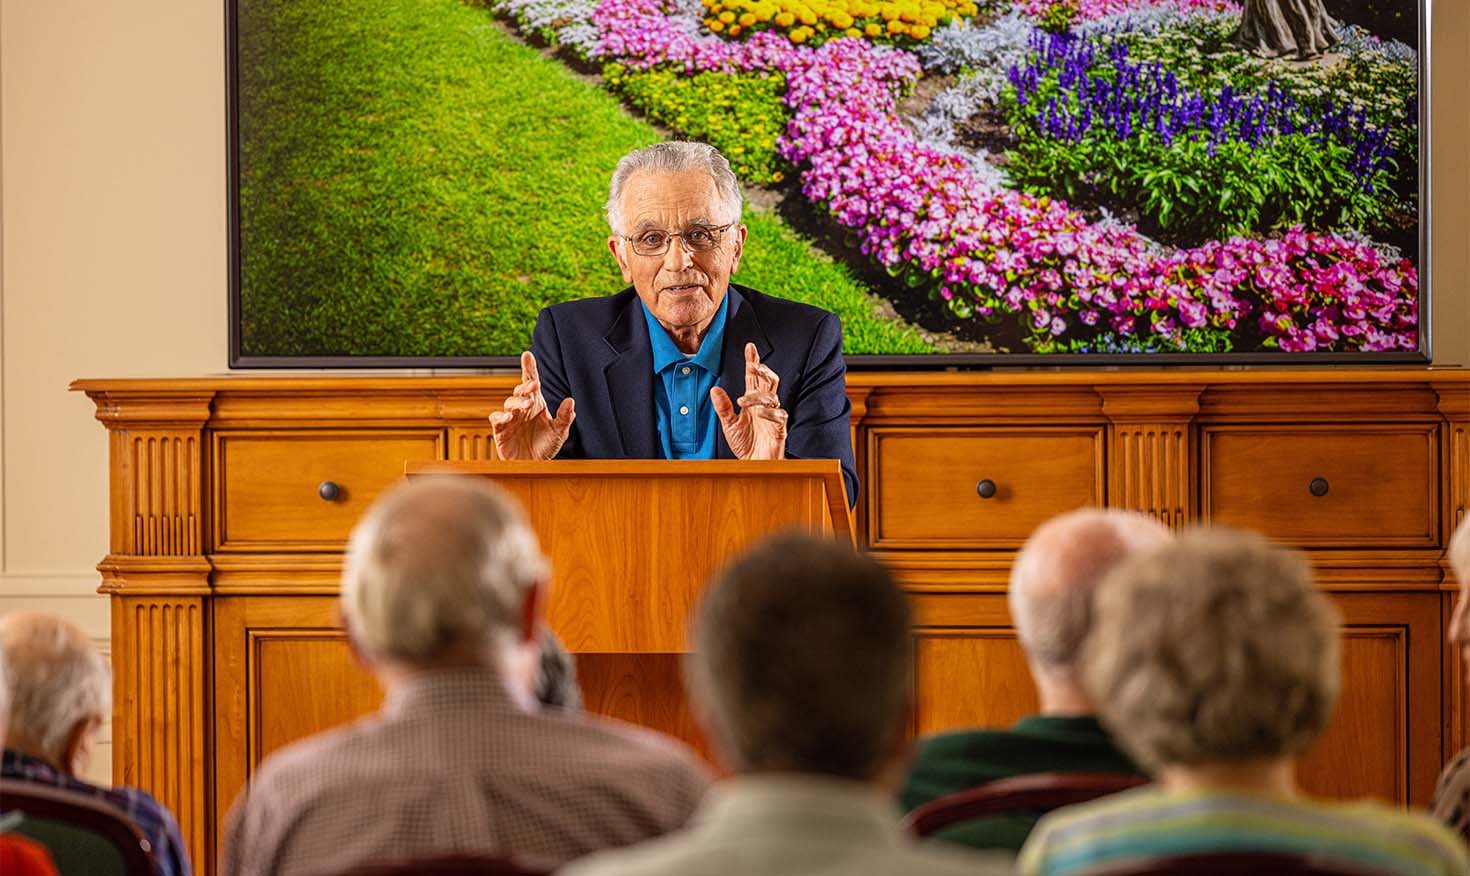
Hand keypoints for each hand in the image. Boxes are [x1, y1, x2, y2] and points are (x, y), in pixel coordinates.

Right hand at [489, 351, 574, 459]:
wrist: (534, 466)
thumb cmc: (545, 447)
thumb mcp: (560, 432)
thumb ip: (565, 417)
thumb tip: (570, 400)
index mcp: (536, 404)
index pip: (531, 382)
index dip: (529, 368)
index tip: (527, 354)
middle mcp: (522, 408)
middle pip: (520, 391)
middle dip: (526, 386)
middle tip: (534, 386)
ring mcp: (510, 418)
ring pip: (509, 402)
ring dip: (517, 402)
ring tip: (527, 405)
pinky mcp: (500, 430)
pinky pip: (496, 418)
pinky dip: (501, 416)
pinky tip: (508, 417)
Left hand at [711, 343, 786, 460]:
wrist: (754, 465)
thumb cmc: (745, 445)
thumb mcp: (729, 425)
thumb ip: (723, 407)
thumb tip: (714, 388)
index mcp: (752, 401)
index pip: (753, 377)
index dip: (752, 361)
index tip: (749, 347)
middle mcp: (764, 405)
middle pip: (769, 381)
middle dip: (763, 370)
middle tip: (754, 365)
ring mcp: (773, 416)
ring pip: (772, 396)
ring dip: (758, 396)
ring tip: (743, 400)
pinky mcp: (780, 429)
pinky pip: (779, 416)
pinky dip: (769, 412)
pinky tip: (759, 412)